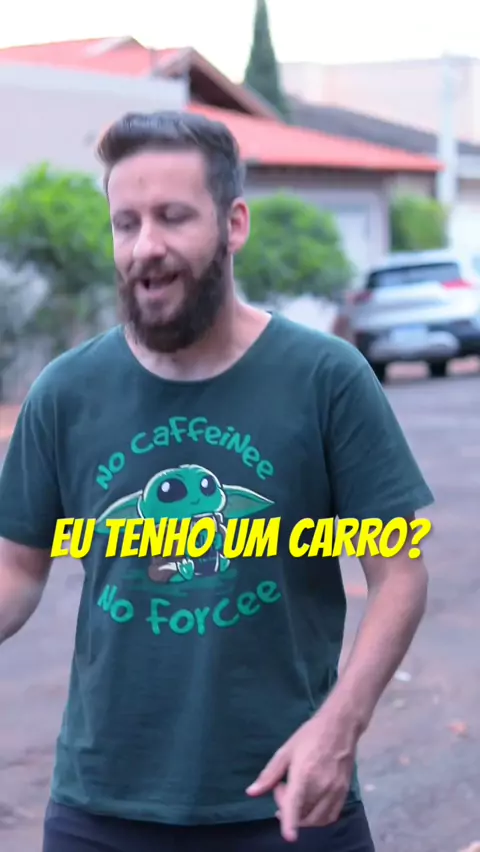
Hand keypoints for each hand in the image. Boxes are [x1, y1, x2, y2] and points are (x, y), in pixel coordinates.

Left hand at [246, 703, 358, 842]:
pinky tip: (310, 804)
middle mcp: (322, 786)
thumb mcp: (286, 751)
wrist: (340, 726)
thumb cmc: (310, 735)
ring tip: (296, 796)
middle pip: (303, 815)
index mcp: (304, 773)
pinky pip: (330, 816)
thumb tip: (251, 793)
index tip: (288, 838)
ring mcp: (335, 791)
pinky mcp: (345, 793)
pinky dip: (317, 818)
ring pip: (317, 819)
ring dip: (302, 817)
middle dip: (288, 810)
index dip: (291, 823)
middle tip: (282, 788)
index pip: (296, 803)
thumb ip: (269, 774)